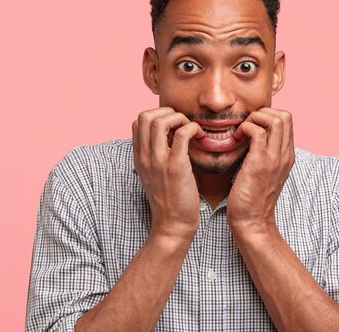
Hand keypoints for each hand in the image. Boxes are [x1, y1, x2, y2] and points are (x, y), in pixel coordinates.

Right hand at [132, 107, 204, 238]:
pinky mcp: (176, 166)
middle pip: (145, 116)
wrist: (172, 225)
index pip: (137, 122)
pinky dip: (193, 128)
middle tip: (182, 124)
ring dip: (179, 118)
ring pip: (160, 120)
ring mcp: (158, 161)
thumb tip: (167, 138)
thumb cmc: (169, 200)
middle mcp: (145, 156)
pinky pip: (182, 134)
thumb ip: (155, 156)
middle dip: (166, 112)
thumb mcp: (153, 175)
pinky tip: (200, 137)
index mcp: (139, 157)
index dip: (156, 116)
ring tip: (191, 129)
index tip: (173, 126)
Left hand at [226, 107, 294, 232]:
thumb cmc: (252, 198)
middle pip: (285, 115)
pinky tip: (235, 140)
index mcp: (287, 156)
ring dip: (254, 118)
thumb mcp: (264, 172)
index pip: (287, 121)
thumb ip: (263, 154)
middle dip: (263, 113)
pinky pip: (257, 131)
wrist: (252, 222)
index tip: (252, 126)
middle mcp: (285, 154)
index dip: (268, 116)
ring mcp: (275, 158)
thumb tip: (250, 138)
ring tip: (242, 132)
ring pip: (275, 119)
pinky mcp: (260, 163)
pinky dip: (244, 128)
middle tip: (247, 126)